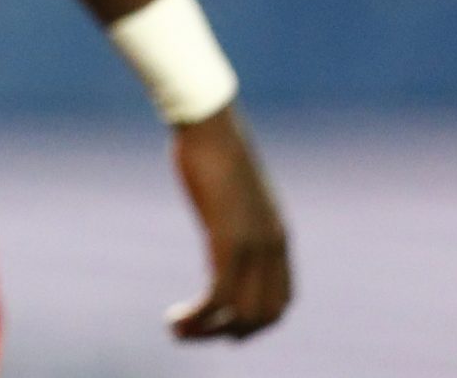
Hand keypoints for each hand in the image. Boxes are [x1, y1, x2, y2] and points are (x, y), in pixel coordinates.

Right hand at [165, 105, 289, 339]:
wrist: (209, 122)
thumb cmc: (211, 145)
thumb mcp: (230, 187)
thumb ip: (232, 209)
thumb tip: (219, 209)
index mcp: (277, 234)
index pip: (281, 299)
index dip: (256, 322)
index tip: (223, 325)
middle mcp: (273, 246)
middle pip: (265, 315)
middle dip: (231, 333)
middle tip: (195, 333)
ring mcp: (254, 245)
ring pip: (242, 314)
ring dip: (209, 332)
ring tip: (177, 331)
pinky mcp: (228, 241)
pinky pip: (218, 298)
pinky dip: (198, 318)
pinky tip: (174, 319)